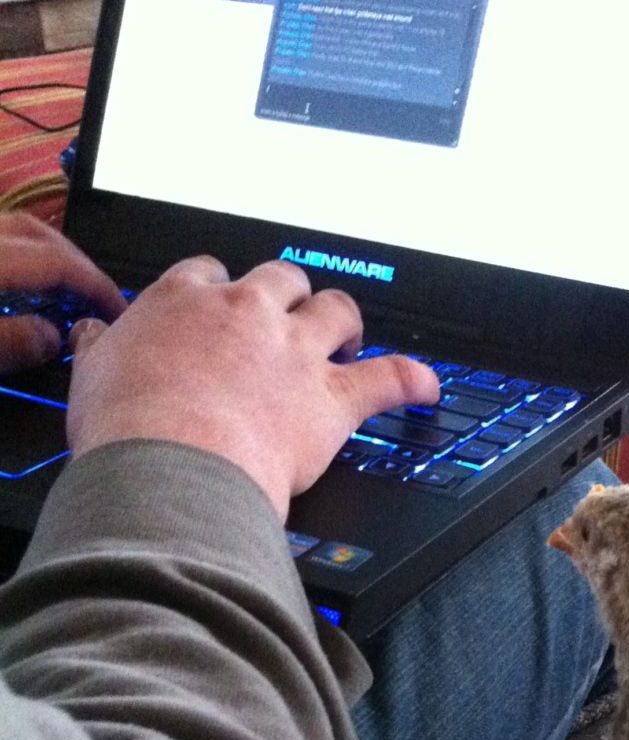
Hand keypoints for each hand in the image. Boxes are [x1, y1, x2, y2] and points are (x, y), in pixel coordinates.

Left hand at [0, 212, 125, 371]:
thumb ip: (12, 343)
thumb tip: (51, 340)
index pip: (59, 262)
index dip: (97, 286)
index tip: (120, 312)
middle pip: (38, 234)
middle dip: (76, 261)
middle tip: (96, 295)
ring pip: (14, 231)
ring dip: (45, 253)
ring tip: (60, 286)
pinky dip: (16, 256)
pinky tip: (16, 285)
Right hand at [68, 256, 439, 520]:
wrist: (171, 467)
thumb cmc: (128, 429)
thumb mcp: (91, 377)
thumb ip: (98, 348)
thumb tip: (93, 334)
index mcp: (185, 301)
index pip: (211, 272)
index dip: (222, 287)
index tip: (223, 303)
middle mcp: (246, 313)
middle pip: (281, 278)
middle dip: (289, 295)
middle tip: (289, 318)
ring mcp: (294, 352)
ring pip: (335, 310)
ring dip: (344, 321)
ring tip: (348, 335)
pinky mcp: (331, 399)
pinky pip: (387, 378)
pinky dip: (411, 380)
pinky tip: (426, 386)